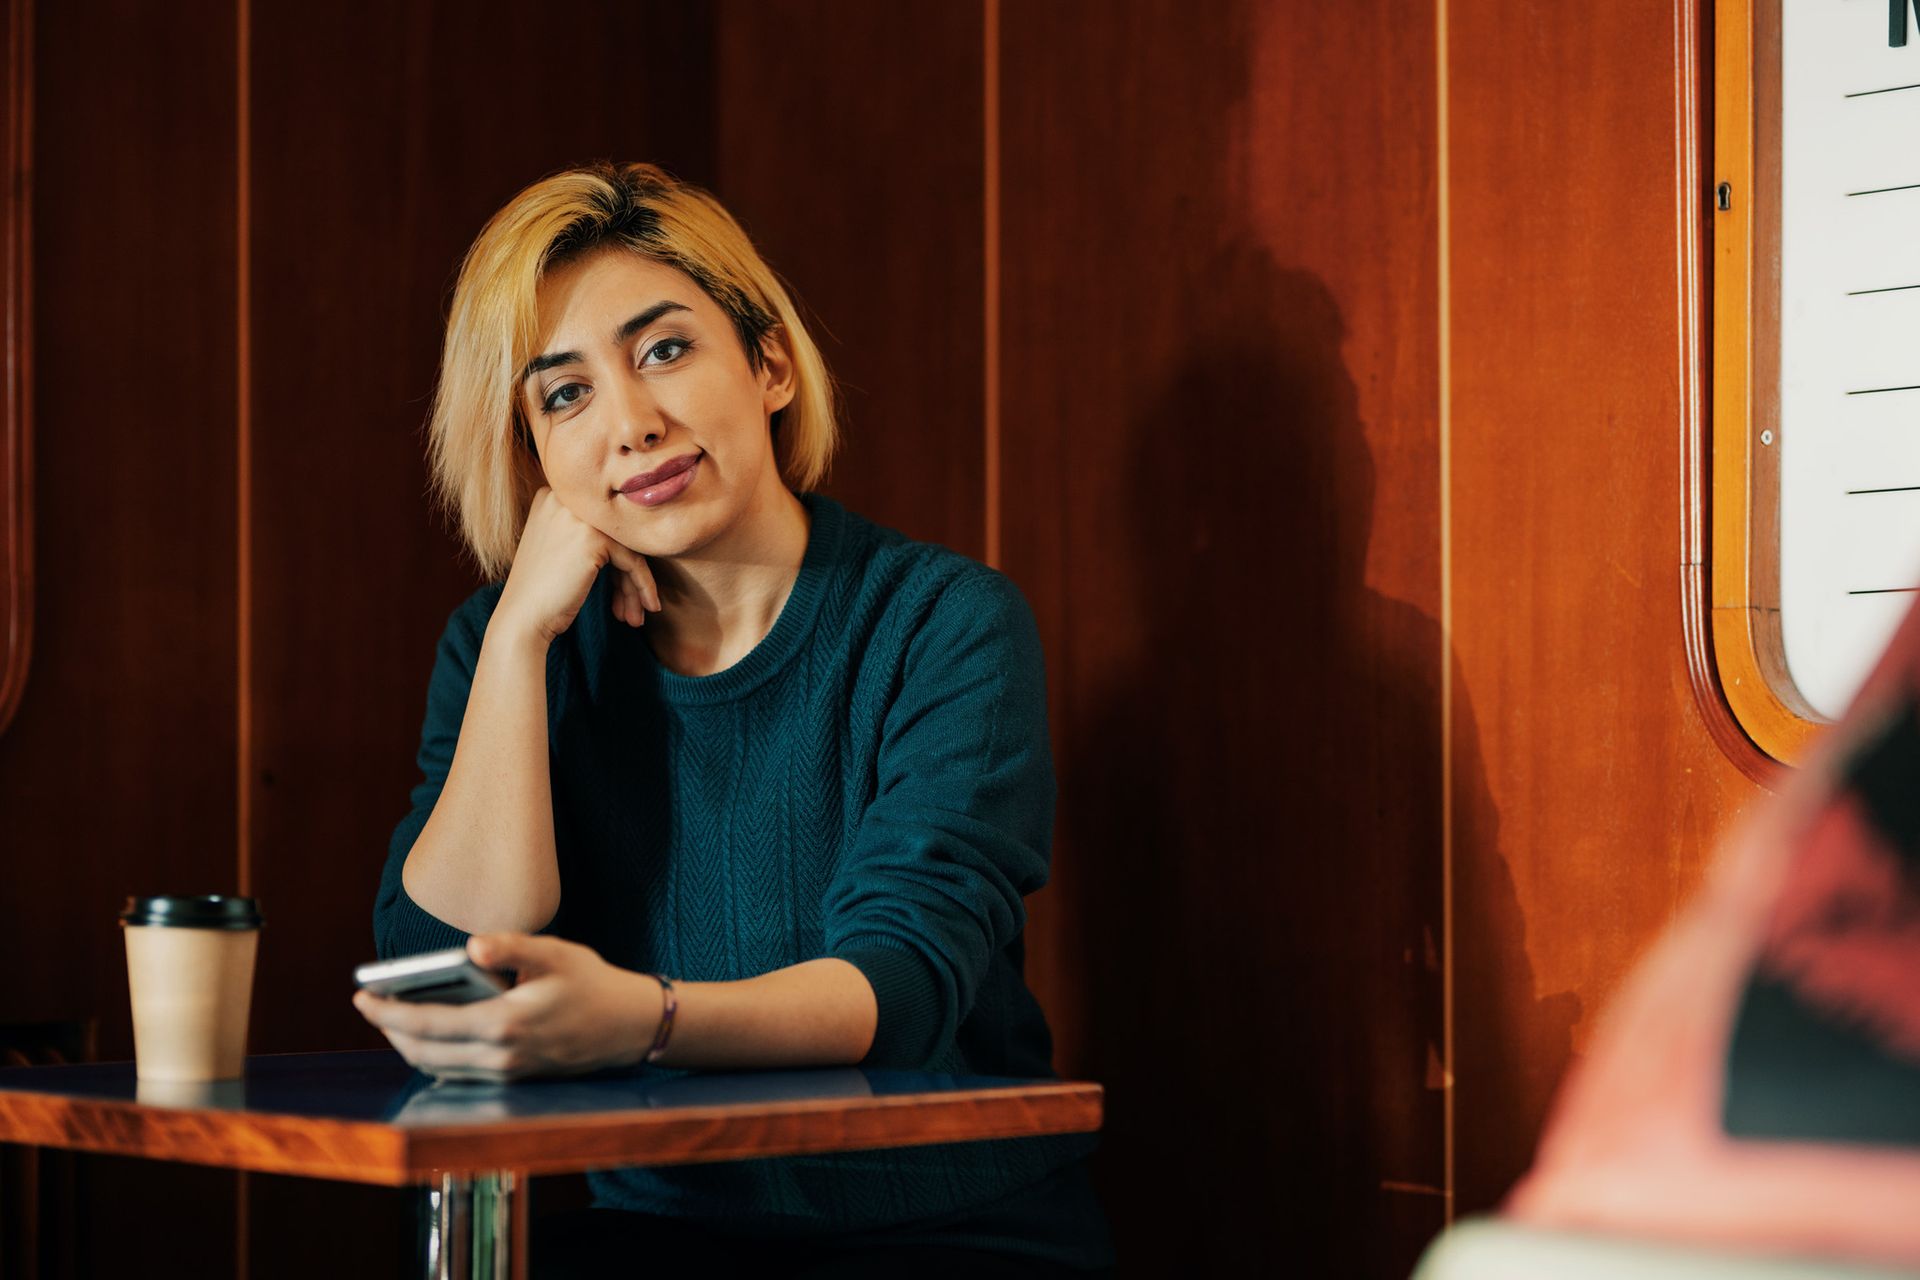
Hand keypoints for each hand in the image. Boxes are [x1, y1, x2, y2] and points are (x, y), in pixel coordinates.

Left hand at [351, 934, 664, 1081]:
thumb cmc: (593, 983)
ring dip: (409, 1045)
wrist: (630, 1027)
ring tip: (393, 1018)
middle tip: (370, 1005)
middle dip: (390, 1031)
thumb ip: (511, 947)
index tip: (362, 997)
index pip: (429, 1024)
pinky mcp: (513, 1079)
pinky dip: (434, 1056)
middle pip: (423, 1052)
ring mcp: (506, 1074)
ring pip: (438, 1067)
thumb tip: (470, 946)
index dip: (388, 1013)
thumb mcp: (555, 953)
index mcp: (505, 1024)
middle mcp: (500, 1057)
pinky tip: (430, 1037)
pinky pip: (458, 1073)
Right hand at [494, 487, 658, 645]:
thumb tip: (636, 539)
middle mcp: (564, 498)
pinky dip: (643, 586)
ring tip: (636, 616)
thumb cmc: (540, 592)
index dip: (616, 557)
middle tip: (633, 608)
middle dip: (627, 575)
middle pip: (616, 534)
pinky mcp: (593, 537)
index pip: (601, 523)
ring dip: (635, 585)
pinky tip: (649, 607)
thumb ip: (588, 534)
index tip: (622, 590)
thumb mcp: (560, 549)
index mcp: (553, 496)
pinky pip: (633, 561)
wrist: (522, 618)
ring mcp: (578, 516)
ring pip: (627, 548)